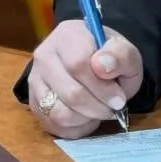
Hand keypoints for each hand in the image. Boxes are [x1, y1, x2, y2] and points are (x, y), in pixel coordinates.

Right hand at [27, 21, 143, 139]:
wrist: (94, 64)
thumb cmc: (110, 59)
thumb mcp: (126, 53)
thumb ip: (121, 56)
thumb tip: (102, 66)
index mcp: (68, 34)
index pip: (79, 63)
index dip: (102, 87)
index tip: (119, 98)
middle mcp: (45, 55)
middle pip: (71, 93)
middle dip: (98, 107)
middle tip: (114, 107)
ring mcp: (35, 79)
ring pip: (60, 113)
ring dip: (87, 118)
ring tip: (99, 110)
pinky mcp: (34, 102)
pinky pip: (55, 124)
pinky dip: (77, 126)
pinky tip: (87, 116)